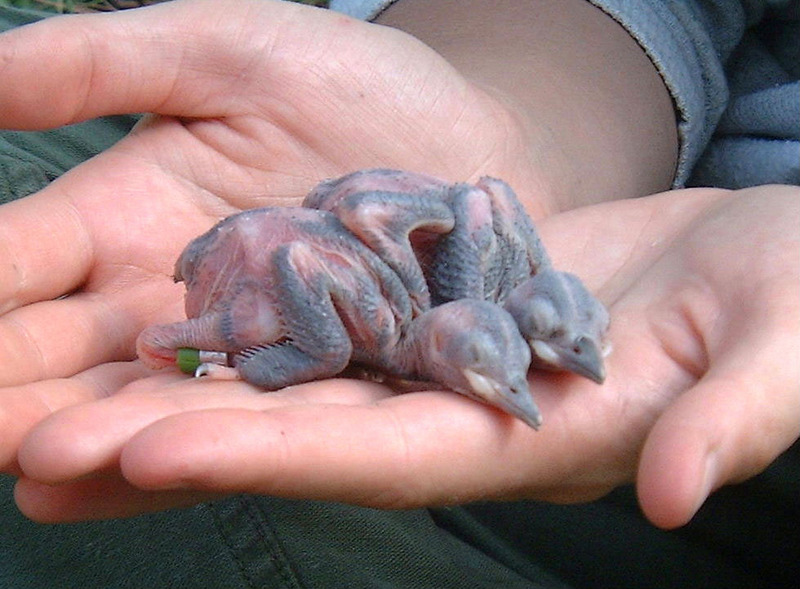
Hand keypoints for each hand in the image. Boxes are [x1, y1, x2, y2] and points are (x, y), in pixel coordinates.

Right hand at [0, 0, 551, 471]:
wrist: (469, 150)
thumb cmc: (358, 88)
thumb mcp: (232, 51)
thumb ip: (111, 65)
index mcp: (127, 211)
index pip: (25, 257)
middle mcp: (167, 292)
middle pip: (69, 347)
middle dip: (14, 382)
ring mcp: (236, 345)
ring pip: (142, 398)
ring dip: (85, 430)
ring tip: (31, 460)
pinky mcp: (305, 382)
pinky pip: (235, 421)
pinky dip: (179, 452)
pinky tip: (121, 480)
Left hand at [10, 182, 799, 529]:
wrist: (769, 254)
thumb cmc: (790, 303)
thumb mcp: (777, 354)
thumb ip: (720, 422)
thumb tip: (667, 495)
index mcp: (534, 435)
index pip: (385, 455)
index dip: (274, 458)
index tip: (149, 450)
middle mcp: (470, 405)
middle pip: (312, 426)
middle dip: (186, 433)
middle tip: (47, 438)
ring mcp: (449, 347)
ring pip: (305, 367)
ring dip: (197, 376)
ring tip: (72, 383)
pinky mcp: (446, 288)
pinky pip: (339, 299)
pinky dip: (261, 307)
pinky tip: (182, 301)